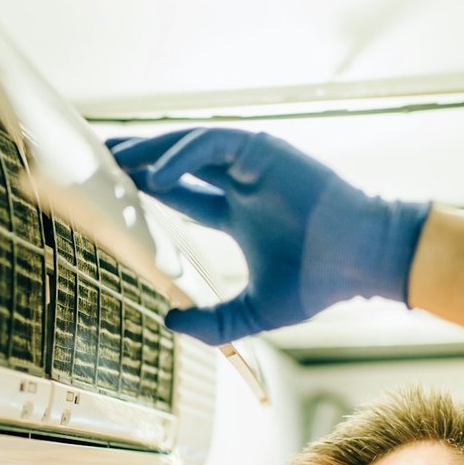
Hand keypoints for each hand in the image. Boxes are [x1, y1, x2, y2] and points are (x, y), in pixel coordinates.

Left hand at [109, 127, 429, 344]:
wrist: (361, 259)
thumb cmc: (318, 282)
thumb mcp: (253, 310)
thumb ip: (212, 320)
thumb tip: (167, 320)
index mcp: (240, 212)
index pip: (182, 193)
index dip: (148, 191)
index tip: (115, 195)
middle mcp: (243, 183)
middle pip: (178, 162)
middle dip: (140, 161)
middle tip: (102, 163)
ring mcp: (253, 163)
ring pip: (190, 146)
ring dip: (152, 151)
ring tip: (117, 160)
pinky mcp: (264, 150)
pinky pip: (212, 144)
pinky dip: (181, 156)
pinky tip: (154, 176)